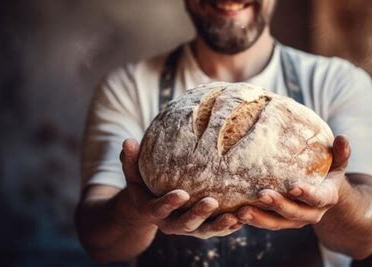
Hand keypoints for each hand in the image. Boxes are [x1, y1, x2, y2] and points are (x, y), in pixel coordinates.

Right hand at [120, 138, 242, 238]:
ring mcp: (187, 229)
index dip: (169, 203)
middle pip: (185, 224)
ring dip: (220, 225)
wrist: (149, 207)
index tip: (182, 194)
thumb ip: (130, 160)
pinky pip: (216, 229)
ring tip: (235, 216)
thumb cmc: (143, 185)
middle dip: (198, 215)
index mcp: (152, 211)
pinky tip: (244, 218)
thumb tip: (127, 141)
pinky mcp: (201, 228)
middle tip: (211, 202)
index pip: (159, 208)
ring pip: (204, 231)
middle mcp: (170, 223)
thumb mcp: (133, 173)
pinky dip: (229, 226)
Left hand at [237, 135, 349, 229]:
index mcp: (326, 198)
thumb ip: (341, 152)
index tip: (293, 187)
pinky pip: (264, 224)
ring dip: (258, 218)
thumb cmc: (328, 172)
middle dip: (278, 206)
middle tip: (261, 195)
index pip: (318, 198)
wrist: (323, 195)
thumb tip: (343, 137)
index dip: (307, 194)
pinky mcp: (279, 222)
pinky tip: (233, 216)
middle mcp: (311, 213)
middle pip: (294, 213)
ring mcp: (293, 220)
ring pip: (276, 223)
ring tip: (241, 212)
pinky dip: (249, 222)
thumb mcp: (338, 162)